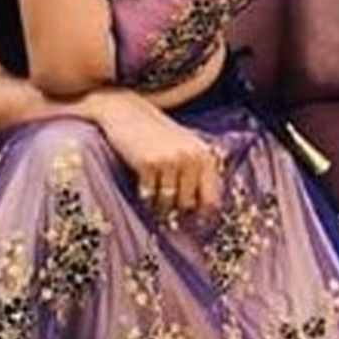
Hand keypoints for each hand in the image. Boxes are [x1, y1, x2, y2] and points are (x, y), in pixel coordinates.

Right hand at [83, 89, 223, 224]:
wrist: (127, 112)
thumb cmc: (158, 134)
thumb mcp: (185, 147)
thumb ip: (197, 174)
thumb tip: (201, 215)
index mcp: (205, 156)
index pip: (211, 201)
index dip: (201, 217)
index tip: (191, 226)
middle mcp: (191, 158)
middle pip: (187, 205)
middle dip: (176, 211)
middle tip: (166, 212)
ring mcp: (169, 161)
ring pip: (167, 202)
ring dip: (159, 207)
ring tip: (153, 200)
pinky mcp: (147, 164)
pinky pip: (149, 196)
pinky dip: (145, 197)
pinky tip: (142, 188)